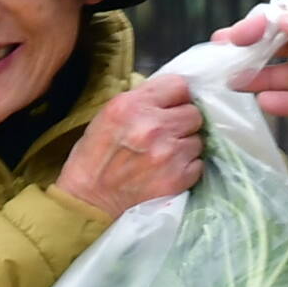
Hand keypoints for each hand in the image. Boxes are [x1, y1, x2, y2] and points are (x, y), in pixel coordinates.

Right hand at [55, 75, 205, 218]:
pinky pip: (198, 163)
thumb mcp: (108, 115)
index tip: (170, 106)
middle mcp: (154, 127)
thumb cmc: (94, 156)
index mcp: (133, 106)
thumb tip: (170, 96)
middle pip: (193, 112)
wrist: (89, 200)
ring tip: (165, 154)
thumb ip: (141, 101)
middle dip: (182, 121)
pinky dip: (187, 166)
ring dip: (185, 144)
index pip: (179, 86)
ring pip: (197, 138)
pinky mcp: (179, 178)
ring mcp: (170, 154)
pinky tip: (168, 170)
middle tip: (166, 133)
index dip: (176, 97)